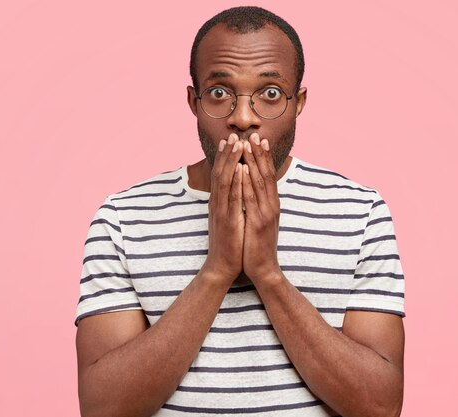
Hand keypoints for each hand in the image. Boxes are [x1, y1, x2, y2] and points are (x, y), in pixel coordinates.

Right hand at [201, 133, 244, 284]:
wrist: (222, 266)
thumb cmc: (228, 243)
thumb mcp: (228, 220)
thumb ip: (229, 205)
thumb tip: (235, 191)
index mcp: (219, 203)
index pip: (221, 175)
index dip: (225, 157)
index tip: (231, 140)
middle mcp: (217, 203)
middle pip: (221, 173)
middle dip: (227, 153)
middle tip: (232, 134)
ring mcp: (221, 211)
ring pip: (225, 180)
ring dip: (230, 161)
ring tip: (237, 144)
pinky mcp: (227, 220)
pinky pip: (232, 197)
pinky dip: (235, 181)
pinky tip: (240, 168)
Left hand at [240, 133, 281, 282]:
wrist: (262, 268)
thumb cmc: (257, 245)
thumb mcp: (258, 221)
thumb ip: (257, 206)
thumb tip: (252, 192)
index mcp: (271, 204)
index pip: (268, 176)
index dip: (263, 157)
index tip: (258, 140)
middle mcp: (272, 205)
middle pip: (266, 174)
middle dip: (259, 153)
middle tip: (254, 135)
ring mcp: (267, 213)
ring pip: (260, 181)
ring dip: (254, 161)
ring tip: (247, 145)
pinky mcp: (260, 222)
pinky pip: (252, 197)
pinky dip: (247, 181)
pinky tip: (243, 168)